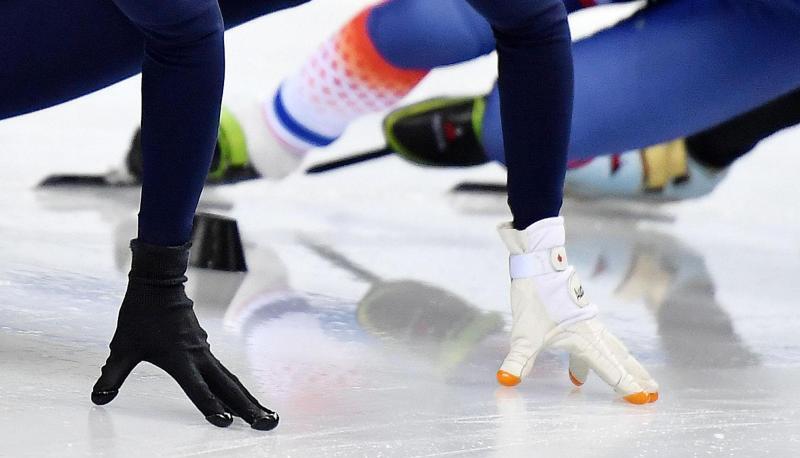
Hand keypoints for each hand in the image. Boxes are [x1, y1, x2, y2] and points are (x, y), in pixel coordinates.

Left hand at [92, 240, 278, 428]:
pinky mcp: (203, 346)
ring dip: (247, 399)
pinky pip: (223, 371)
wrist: (159, 282)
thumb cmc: (141, 314)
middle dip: (249, 407)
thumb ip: (112, 375)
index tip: (227, 423)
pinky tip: (240, 396)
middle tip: (268, 423)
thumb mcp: (122, 347)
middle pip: (229, 387)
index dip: (211, 407)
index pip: (199, 389)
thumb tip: (97, 398)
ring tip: (264, 415)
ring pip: (230, 380)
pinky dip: (235, 387)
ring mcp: (204, 350)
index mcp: (180, 359)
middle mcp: (198, 356)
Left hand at [496, 218, 657, 403]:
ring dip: (623, 365)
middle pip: (619, 358)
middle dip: (636, 376)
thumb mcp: (522, 335)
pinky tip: (578, 371)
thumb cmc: (533, 298)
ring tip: (633, 380)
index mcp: (583, 339)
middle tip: (655, 391)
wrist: (538, 262)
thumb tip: (505, 380)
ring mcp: (587, 322)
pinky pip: (595, 341)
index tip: (644, 399)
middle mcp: (591, 331)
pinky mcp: (578, 315)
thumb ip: (518, 360)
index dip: (626, 386)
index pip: (609, 368)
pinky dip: (597, 357)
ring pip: (611, 348)